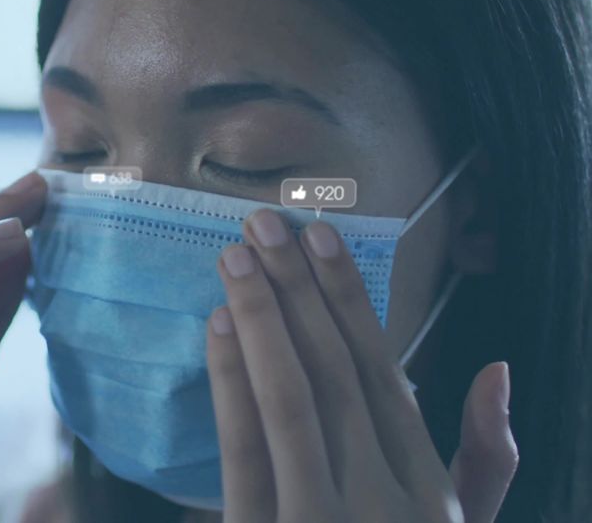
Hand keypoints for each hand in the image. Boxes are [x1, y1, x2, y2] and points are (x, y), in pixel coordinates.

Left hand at [206, 209, 517, 522]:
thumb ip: (483, 460)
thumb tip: (496, 371)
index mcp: (424, 485)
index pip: (382, 372)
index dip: (349, 298)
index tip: (320, 237)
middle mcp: (377, 495)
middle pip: (334, 371)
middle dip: (298, 289)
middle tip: (264, 223)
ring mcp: (316, 517)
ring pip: (290, 399)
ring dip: (262, 317)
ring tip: (237, 256)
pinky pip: (244, 450)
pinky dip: (231, 384)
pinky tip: (221, 325)